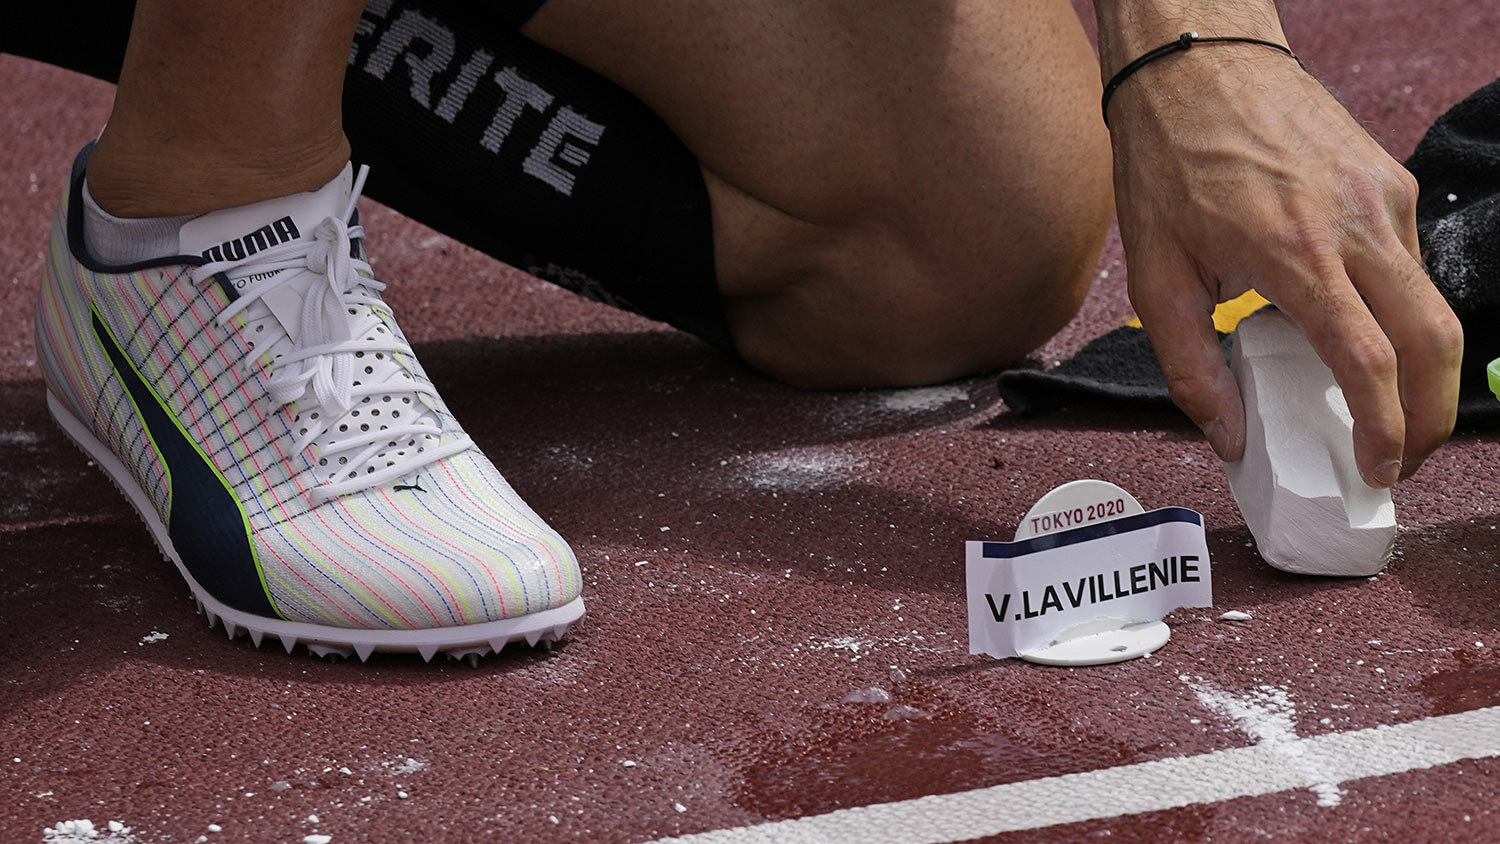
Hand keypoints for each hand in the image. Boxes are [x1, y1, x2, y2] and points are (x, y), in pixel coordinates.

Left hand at [1107, 46, 1462, 486]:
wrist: (1195, 63)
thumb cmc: (1168, 164)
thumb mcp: (1154, 279)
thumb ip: (1192, 370)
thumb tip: (1230, 438)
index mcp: (1296, 253)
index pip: (1369, 362)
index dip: (1384, 429)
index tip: (1378, 469)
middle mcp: (1357, 224)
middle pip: (1434, 342)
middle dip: (1431, 415)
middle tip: (1403, 459)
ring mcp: (1384, 198)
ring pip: (1432, 304)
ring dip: (1420, 369)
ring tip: (1381, 409)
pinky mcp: (1390, 181)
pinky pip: (1410, 264)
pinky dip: (1399, 314)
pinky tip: (1358, 333)